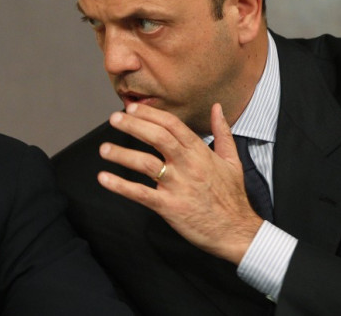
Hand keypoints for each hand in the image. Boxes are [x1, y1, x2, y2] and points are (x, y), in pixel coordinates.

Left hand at [97, 102, 262, 264]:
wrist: (237, 232)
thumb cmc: (232, 197)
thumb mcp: (232, 161)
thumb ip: (222, 132)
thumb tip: (217, 108)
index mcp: (200, 152)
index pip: (172, 125)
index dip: (150, 114)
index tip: (132, 107)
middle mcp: (188, 165)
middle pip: (157, 138)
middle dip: (133, 125)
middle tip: (114, 118)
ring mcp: (178, 186)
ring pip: (146, 164)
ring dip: (122, 154)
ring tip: (103, 149)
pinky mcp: (169, 207)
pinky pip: (141, 194)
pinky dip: (120, 186)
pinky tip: (104, 178)